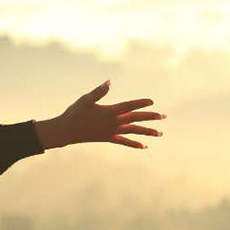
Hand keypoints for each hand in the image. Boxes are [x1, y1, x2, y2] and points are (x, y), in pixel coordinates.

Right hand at [34, 80, 165, 149]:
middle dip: (150, 117)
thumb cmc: (74, 113)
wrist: (66, 131)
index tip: (152, 101)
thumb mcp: (86, 99)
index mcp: (110, 111)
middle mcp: (113, 122)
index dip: (141, 103)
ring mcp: (111, 132)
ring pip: (133, 131)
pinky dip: (134, 144)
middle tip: (164, 116)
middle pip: (136, 119)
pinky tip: (144, 147)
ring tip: (160, 133)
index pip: (129, 106)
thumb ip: (99, 91)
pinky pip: (123, 142)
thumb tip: (109, 82)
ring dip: (147, 132)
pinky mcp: (107, 138)